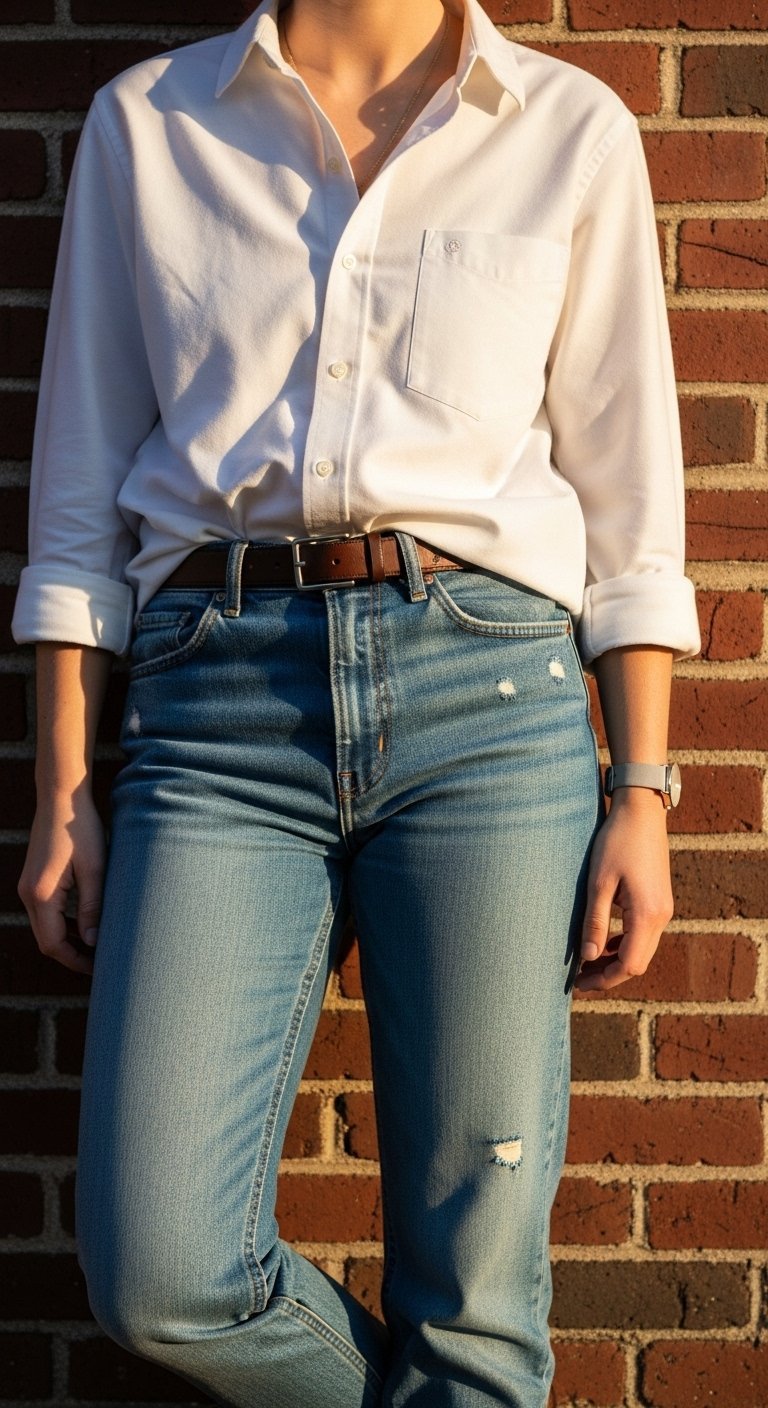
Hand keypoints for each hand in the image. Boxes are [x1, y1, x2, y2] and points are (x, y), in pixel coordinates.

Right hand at [18, 787, 105, 975]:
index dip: (75, 961)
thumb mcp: (94, 869)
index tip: (99, 969)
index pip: (54, 944)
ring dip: (67, 940)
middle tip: (99, 963)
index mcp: (41, 895)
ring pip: (45, 927)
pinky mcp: (33, 879)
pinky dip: (62, 924)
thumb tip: (93, 942)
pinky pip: (45, 912)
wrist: (61, 797)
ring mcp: (27, 886)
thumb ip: (92, 907)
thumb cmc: (81, 830)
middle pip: (46, 940)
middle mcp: (28, 894)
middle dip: (71, 955)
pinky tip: (84, 923)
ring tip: (96, 947)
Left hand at [574, 789, 672, 992]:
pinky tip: (604, 940)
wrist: (641, 812)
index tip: (579, 983)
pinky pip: (644, 934)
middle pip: (638, 963)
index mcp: (646, 915)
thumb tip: (588, 958)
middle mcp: (661, 917)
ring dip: (617, 959)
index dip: (604, 980)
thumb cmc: (616, 842)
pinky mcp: (659, 901)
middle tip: (579, 977)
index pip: (629, 965)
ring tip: (587, 962)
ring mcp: (663, 909)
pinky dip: (624, 943)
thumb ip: (595, 922)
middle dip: (609, 974)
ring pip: (642, 950)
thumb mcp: (599, 883)